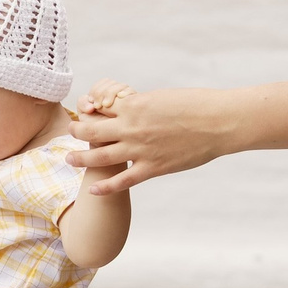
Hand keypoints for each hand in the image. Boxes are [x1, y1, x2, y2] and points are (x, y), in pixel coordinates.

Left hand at [68, 86, 244, 192]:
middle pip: (91, 131)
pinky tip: (92, 190)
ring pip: (100, 156)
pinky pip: (122, 180)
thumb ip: (142, 105)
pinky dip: (105, 187)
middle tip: (70, 132)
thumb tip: (132, 107)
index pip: (100, 107)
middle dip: (77, 131)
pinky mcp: (153, 168)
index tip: (85, 110)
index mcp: (134, 105)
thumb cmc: (196, 104)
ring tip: (69, 159)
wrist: (219, 122)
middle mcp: (132, 128)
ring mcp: (141, 150)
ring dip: (81, 158)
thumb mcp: (162, 98)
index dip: (90, 108)